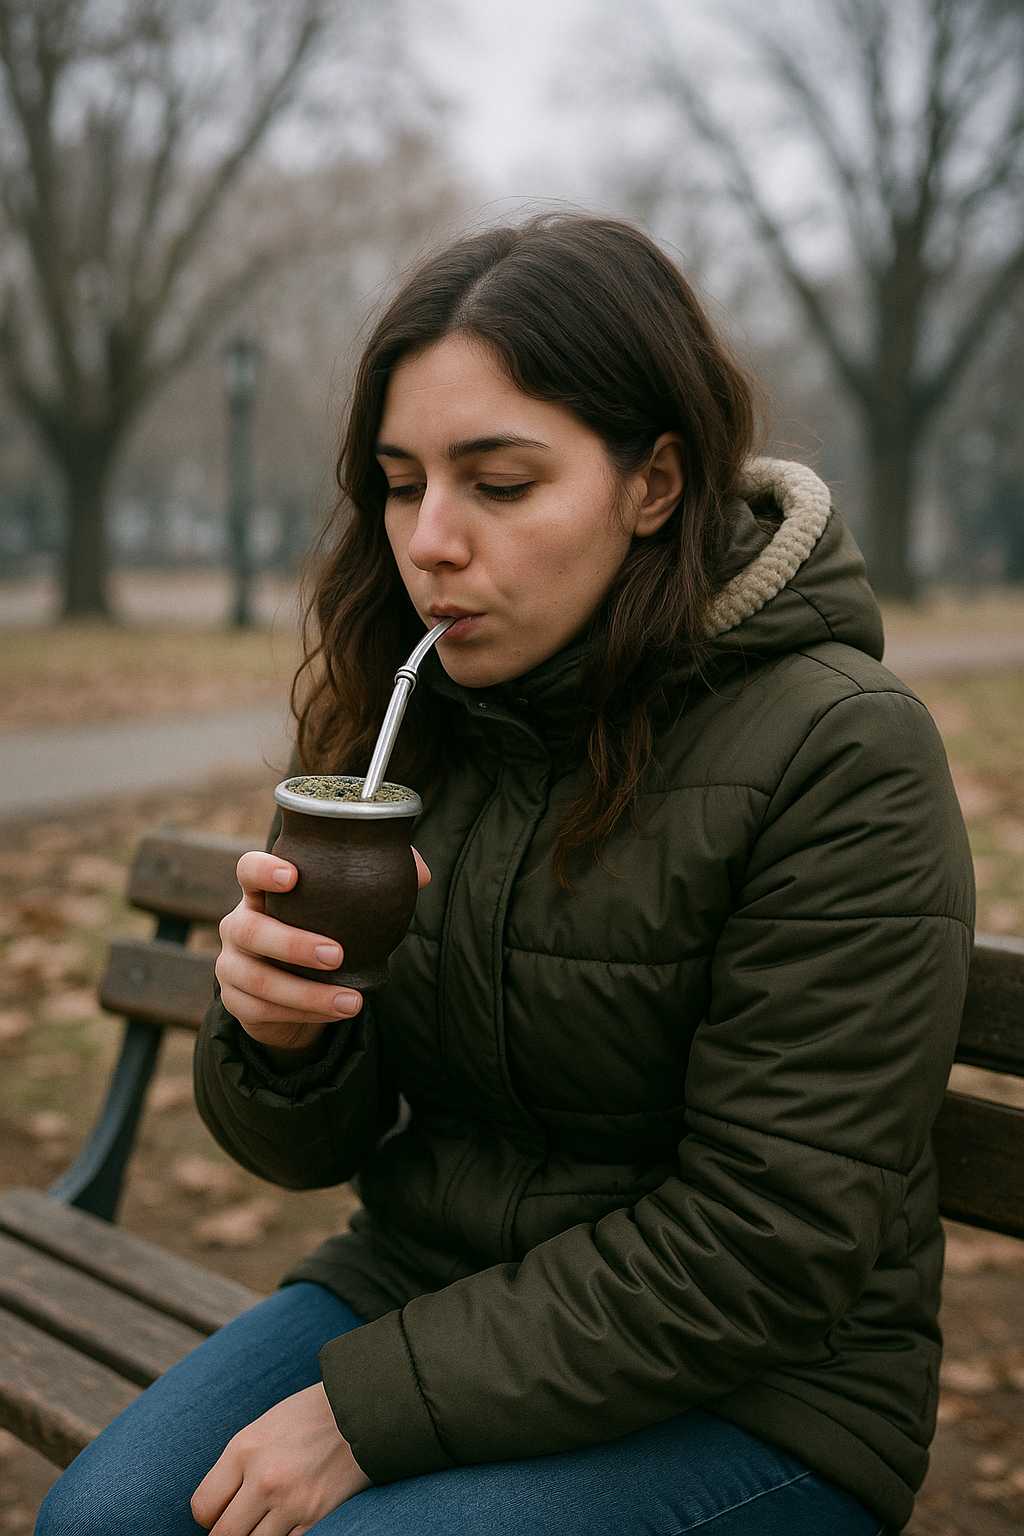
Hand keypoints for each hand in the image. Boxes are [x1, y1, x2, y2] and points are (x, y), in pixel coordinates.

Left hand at [190, 1382, 370, 1533]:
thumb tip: (218, 1507)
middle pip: (223, 1535)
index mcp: (244, 1449)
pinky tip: (289, 1522)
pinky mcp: (316, 1517)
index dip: (209, 1516)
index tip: (221, 1512)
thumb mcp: (263, 1429)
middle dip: (229, 1533)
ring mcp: (291, 1502)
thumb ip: (238, 1467)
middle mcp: (264, 1478)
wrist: (363, 1411)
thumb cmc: (309, 1416)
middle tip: (242, 1522)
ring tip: (268, 1519)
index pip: (203, 1507)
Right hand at [216, 848, 431, 1053]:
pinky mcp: (235, 1001)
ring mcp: (231, 964)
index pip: (248, 870)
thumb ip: (377, 883)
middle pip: (252, 930)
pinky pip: (262, 1011)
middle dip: (294, 944)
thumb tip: (422, 874)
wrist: (295, 991)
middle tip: (338, 955)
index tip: (293, 876)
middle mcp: (238, 924)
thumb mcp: (342, 909)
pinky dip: (304, 1015)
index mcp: (261, 893)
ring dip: (307, 994)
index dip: (264, 870)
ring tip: (352, 1001)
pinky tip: (335, 1013)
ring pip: (259, 980)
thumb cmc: (322, 933)